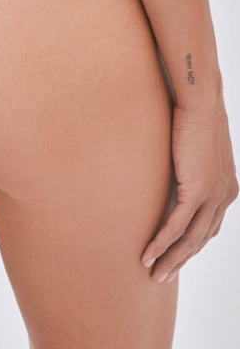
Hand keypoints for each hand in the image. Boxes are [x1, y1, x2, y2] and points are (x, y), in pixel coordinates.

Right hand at [141, 78, 237, 282]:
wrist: (201, 100)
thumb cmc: (194, 114)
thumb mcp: (194, 145)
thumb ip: (188, 162)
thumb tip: (171, 163)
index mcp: (226, 187)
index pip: (209, 226)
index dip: (191, 245)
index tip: (174, 256)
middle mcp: (224, 196)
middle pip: (201, 239)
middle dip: (180, 260)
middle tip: (161, 276)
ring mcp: (213, 195)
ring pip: (190, 239)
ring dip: (170, 260)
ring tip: (153, 274)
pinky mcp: (197, 190)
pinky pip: (177, 226)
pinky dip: (162, 243)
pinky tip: (148, 255)